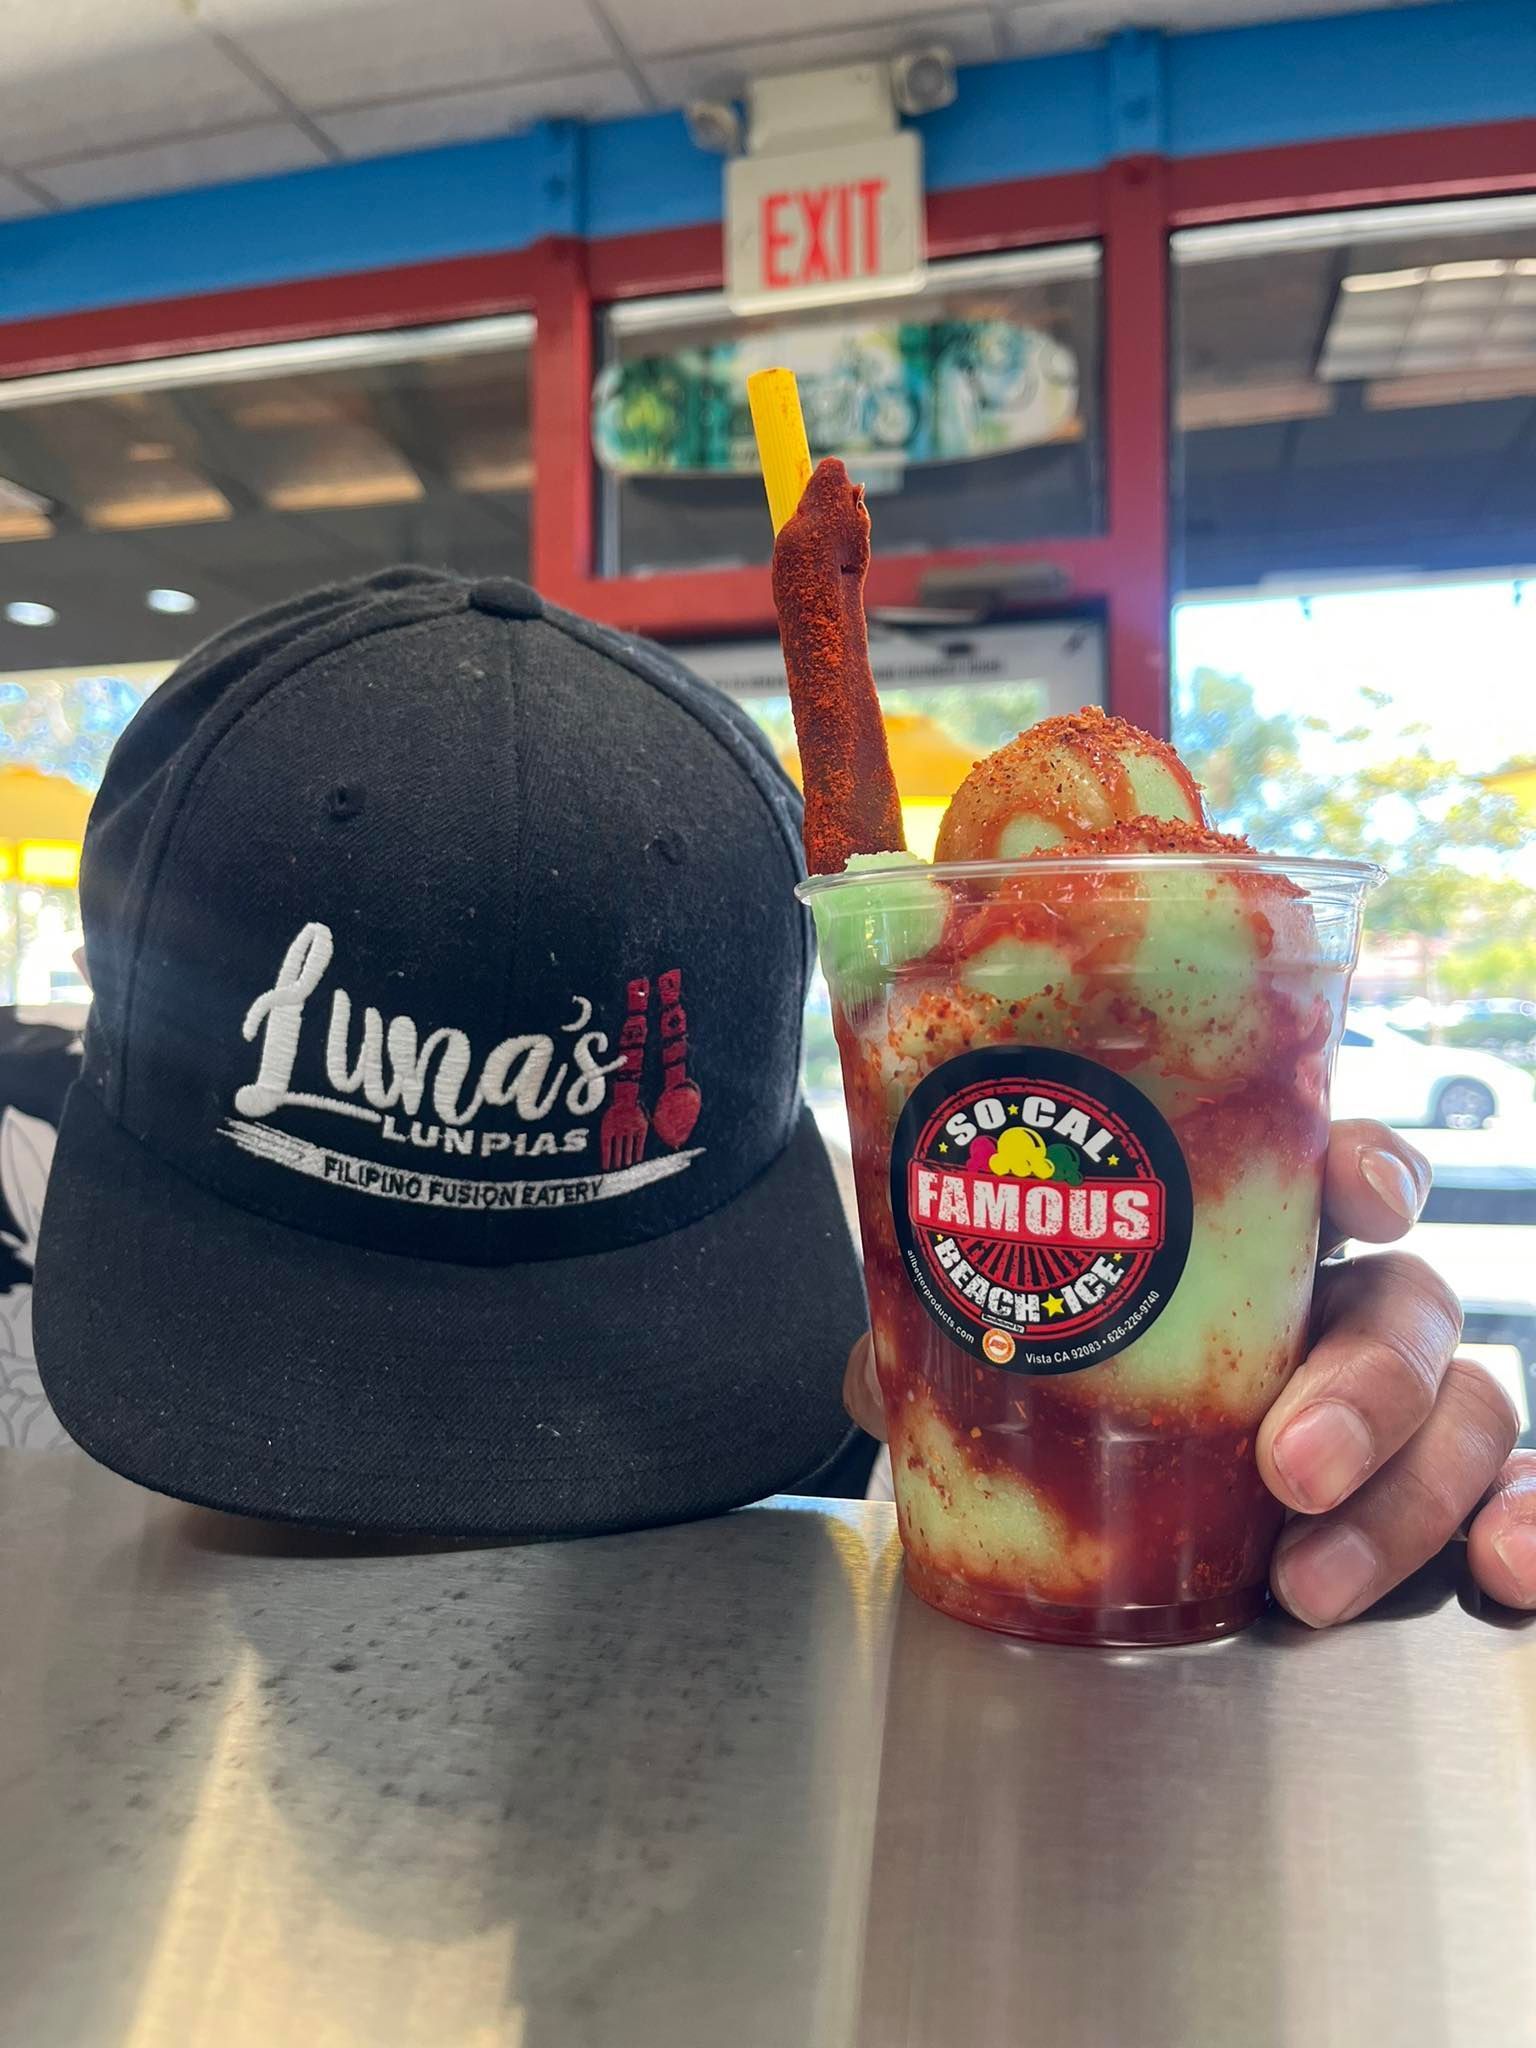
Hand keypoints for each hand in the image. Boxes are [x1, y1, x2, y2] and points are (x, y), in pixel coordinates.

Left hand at [841, 1118, 1534, 1623]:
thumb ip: (936, 1349)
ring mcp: (1394, 1405)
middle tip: (1285, 1464)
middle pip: (1409, 1301)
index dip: (1367, 1169)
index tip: (1356, 1195)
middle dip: (1366, 1381)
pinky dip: (1525, 1532)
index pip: (1339, 1170)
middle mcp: (1339, 1304)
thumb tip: (876, 1366)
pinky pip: (1510, 1498)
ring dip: (1412, 1492)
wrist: (1094, 1512)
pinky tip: (1510, 1580)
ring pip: (1468, 1405)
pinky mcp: (1422, 1497)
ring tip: (1312, 1580)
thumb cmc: (1070, 1387)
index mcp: (1254, 1236)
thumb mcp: (996, 1359)